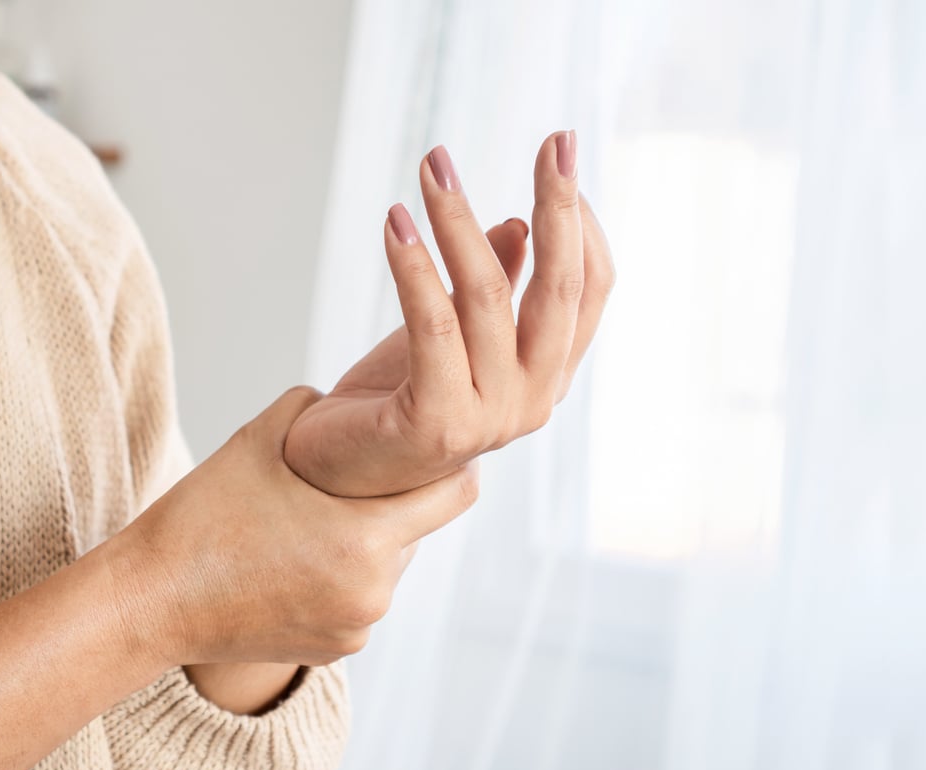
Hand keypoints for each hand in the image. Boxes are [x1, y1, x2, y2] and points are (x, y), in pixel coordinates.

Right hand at [109, 387, 478, 667]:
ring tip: (313, 522)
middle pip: (418, 530)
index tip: (431, 445)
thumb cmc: (201, 517)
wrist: (151, 601)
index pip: (456, 493)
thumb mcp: (259, 438)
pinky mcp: (337, 650)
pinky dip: (342, 578)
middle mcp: (374, 591)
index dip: (450, 463)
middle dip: (395, 503)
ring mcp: (357, 627)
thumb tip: (353, 399)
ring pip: (388, 567)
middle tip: (354, 480)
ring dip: (366, 542)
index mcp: (364, 538)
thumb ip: (318, 407)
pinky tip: (297, 560)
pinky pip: (360, 601)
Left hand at [284, 131, 615, 496]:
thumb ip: (495, 289)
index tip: (561, 155)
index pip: (589, 289)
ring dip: (457, 220)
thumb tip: (520, 225)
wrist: (336, 474)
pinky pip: (432, 325)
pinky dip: (414, 266)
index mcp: (547, 375)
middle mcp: (533, 400)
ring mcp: (490, 418)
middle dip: (559, 206)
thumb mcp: (452, 333)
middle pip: (560, 289)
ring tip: (432, 167)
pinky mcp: (437, 423)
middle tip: (554, 140)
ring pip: (487, 296)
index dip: (582, 221)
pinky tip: (396, 222)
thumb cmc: (397, 399)